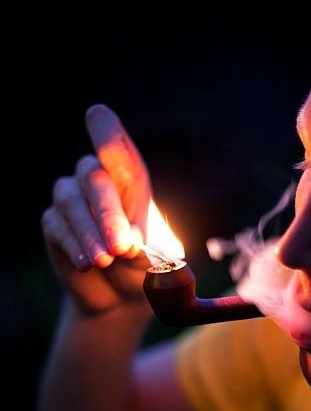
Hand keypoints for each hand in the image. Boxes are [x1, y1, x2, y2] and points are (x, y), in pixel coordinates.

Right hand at [42, 104, 152, 313]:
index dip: (106, 131)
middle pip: (96, 179)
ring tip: (106, 260)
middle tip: (124, 247)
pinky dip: (74, 246)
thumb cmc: (144, 267)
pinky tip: (88, 264)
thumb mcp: (156, 260)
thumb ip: (149, 251)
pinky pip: (57, 227)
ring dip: (90, 233)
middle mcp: (96, 180)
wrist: (120, 295)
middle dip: (109, 213)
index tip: (96, 115)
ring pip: (72, 202)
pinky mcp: (54, 223)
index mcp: (129, 179)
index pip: (118, 147)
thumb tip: (133, 245)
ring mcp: (71, 199)